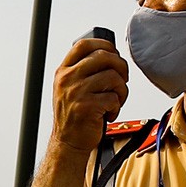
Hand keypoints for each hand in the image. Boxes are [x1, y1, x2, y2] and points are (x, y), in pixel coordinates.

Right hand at [50, 33, 128, 152]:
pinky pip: (113, 98)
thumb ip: (83, 70)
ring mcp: (76, 93)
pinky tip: (109, 112)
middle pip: (103, 57)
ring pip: (113, 77)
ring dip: (121, 90)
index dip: (104, 44)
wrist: (68, 141)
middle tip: (122, 79)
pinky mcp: (87, 107)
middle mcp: (67, 79)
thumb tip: (109, 55)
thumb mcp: (69, 87)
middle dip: (120, 66)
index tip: (114, 54)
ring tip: (115, 100)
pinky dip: (117, 106)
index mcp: (63, 71)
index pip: (84, 45)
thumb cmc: (74, 115)